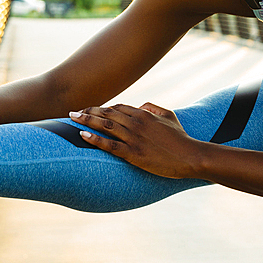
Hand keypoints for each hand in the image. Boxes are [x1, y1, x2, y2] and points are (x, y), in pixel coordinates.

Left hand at [69, 103, 201, 178]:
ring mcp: (134, 138)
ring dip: (86, 121)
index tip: (91, 111)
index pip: (117, 107)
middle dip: (88, 112)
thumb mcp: (169, 116)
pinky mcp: (134, 153)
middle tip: (73, 113)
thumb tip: (140, 106)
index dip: (101, 109)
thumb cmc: (181, 138)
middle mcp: (136, 123)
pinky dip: (95, 139)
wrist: (190, 156)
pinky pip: (110, 145)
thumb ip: (153, 108)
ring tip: (73, 119)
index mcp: (143, 114)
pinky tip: (83, 135)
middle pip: (107, 114)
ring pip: (105, 126)